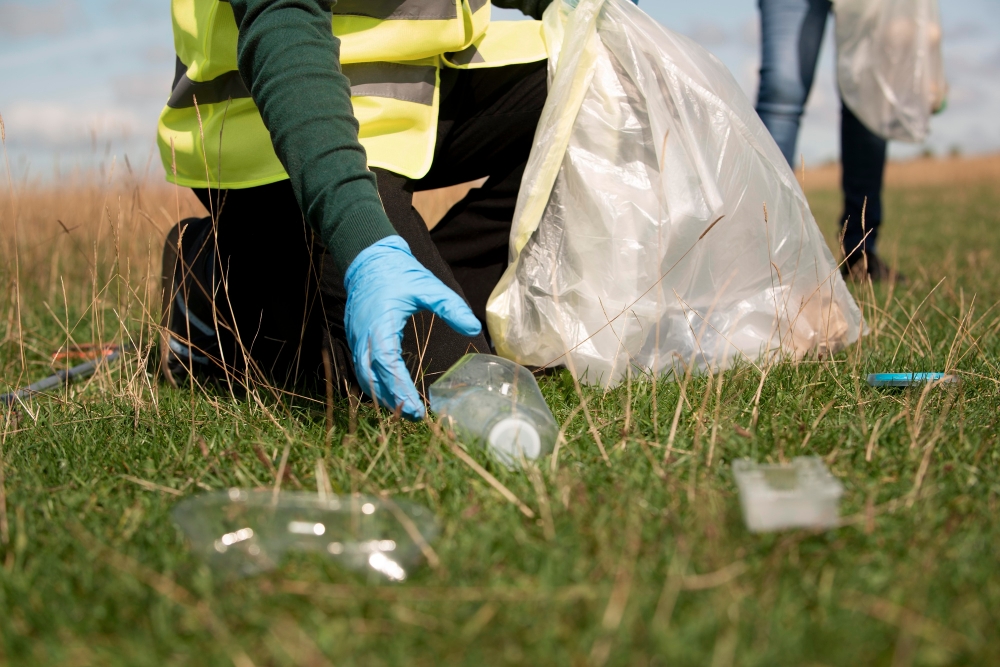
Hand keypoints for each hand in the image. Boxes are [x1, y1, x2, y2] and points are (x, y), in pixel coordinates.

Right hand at [344, 236, 481, 419]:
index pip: (388, 366)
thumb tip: (473, 328)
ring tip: (405, 411)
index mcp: (379, 325)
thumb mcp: (427, 286)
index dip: (401, 390)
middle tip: (416, 418)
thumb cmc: (397, 271)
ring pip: (364, 377)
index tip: (418, 409)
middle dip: (393, 401)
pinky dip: (375, 384)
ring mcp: (355, 339)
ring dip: (382, 396)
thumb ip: (450, 306)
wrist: (368, 257)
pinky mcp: (355, 339)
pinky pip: (362, 368)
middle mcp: (362, 336)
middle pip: (372, 379)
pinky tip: (391, 393)